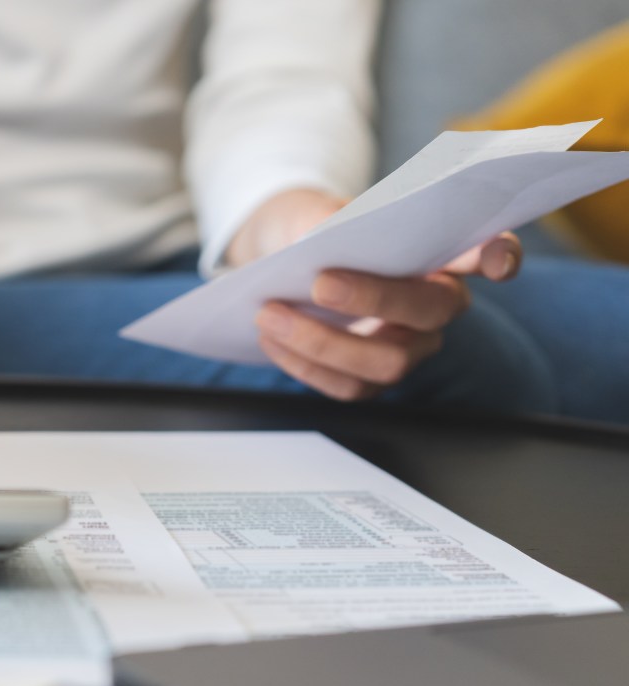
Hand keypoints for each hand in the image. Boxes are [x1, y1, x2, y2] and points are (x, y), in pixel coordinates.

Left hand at [230, 189, 522, 400]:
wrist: (279, 265)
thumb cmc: (314, 232)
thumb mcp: (315, 214)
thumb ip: (325, 220)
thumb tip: (320, 238)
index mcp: (441, 254)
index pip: (489, 252)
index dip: (501, 257)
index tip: (497, 261)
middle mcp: (437, 306)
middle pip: (429, 312)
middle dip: (375, 299)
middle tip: (320, 282)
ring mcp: (408, 347)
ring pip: (388, 362)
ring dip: (324, 341)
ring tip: (270, 314)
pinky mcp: (371, 379)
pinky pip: (348, 386)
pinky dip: (304, 364)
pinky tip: (272, 339)